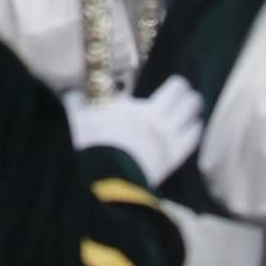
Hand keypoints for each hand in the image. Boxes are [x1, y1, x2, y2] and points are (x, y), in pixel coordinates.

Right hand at [72, 77, 204, 187]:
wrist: (104, 183)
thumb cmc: (92, 146)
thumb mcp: (80, 119)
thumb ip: (77, 103)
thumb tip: (71, 95)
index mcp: (145, 110)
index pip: (174, 90)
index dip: (179, 85)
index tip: (178, 83)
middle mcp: (163, 126)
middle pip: (189, 105)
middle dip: (190, 99)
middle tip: (188, 97)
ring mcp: (169, 147)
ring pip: (193, 125)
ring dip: (193, 117)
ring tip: (193, 114)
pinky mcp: (170, 165)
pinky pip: (190, 145)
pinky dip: (193, 135)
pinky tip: (192, 131)